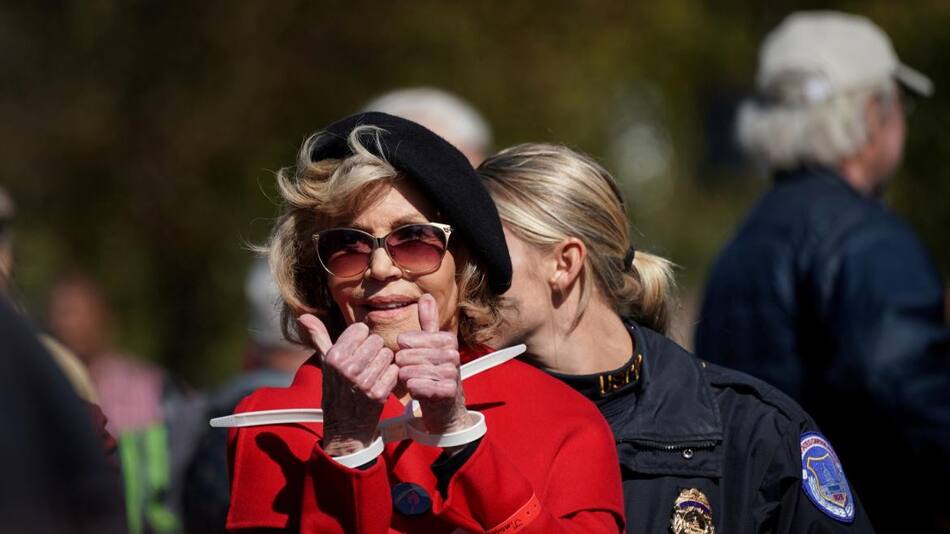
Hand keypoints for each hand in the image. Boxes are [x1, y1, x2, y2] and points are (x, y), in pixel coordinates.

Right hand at [297, 314, 397, 455]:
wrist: (344, 425)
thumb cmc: (336, 388)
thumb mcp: (325, 361)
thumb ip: (318, 336)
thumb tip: (304, 315)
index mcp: (334, 357)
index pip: (361, 329)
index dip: (361, 338)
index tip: (356, 350)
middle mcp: (348, 368)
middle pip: (376, 340)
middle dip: (373, 349)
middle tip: (365, 363)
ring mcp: (364, 382)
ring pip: (388, 354)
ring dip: (383, 362)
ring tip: (372, 373)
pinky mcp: (379, 394)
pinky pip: (395, 370)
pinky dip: (390, 376)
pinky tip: (380, 382)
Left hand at [395, 294, 471, 434]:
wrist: (444, 404)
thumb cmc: (432, 371)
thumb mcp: (429, 345)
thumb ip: (428, 321)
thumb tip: (426, 295)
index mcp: (447, 340)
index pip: (410, 340)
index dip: (403, 348)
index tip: (407, 353)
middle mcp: (453, 355)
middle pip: (408, 356)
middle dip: (402, 365)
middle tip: (406, 370)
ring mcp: (452, 373)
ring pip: (411, 371)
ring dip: (405, 377)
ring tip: (411, 379)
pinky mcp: (448, 391)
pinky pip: (418, 386)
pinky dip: (413, 389)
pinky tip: (416, 389)